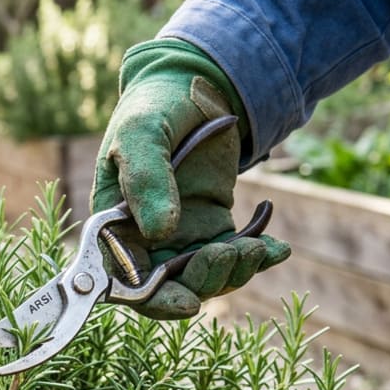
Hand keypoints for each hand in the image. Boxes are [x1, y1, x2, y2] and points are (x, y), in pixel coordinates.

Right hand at [92, 39, 289, 319]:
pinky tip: (275, 247)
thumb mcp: (143, 132)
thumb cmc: (156, 106)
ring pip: (206, 279)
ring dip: (234, 272)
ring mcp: (180, 238)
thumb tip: (159, 230)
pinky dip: (258, 258)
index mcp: (114, 224)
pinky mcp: (213, 230)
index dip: (153, 299)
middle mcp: (144, 239)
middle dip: (204, 283)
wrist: (195, 87)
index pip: (124, 280)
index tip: (188, 302)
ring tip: (256, 247)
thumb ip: (146, 177)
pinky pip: (234, 259)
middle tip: (230, 253)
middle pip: (169, 288)